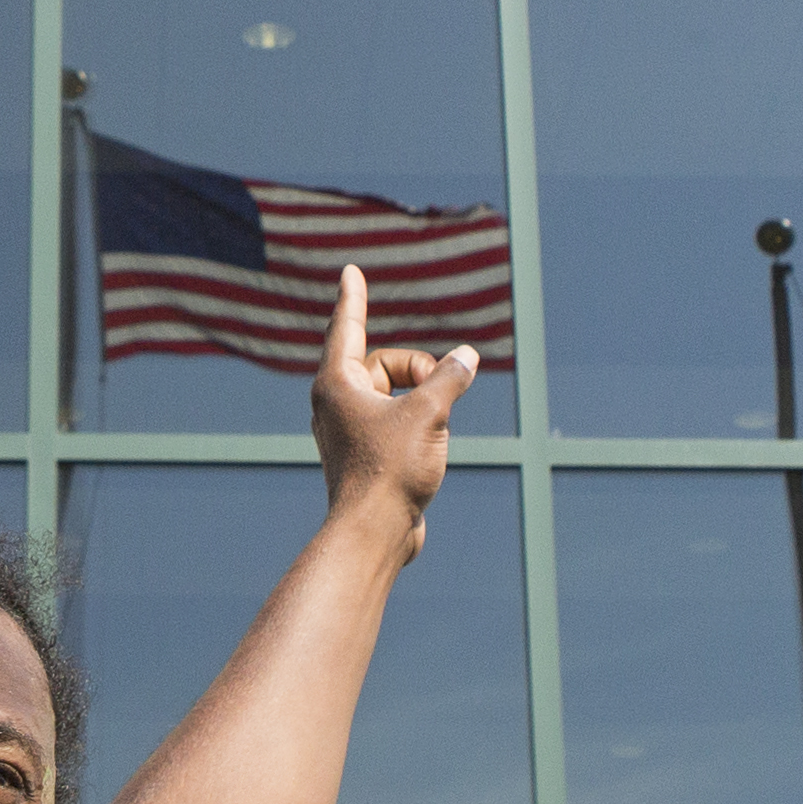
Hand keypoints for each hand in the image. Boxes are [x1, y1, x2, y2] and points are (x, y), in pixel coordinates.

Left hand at [308, 266, 474, 559]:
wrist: (375, 532)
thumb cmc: (390, 470)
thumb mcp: (430, 413)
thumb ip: (450, 377)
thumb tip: (466, 357)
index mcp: (337, 382)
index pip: (349, 326)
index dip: (354, 296)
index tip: (350, 271)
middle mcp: (336, 402)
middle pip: (388, 364)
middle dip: (421, 375)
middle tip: (437, 402)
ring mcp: (349, 429)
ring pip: (398, 396)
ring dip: (425, 407)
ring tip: (430, 440)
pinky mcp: (365, 453)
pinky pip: (399, 423)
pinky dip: (419, 429)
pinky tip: (427, 457)